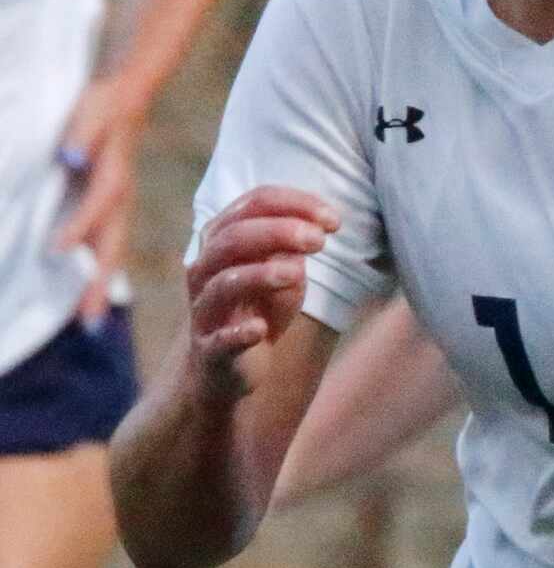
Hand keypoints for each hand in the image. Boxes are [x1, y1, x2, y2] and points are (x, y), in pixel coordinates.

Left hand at [51, 77, 145, 323]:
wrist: (126, 100)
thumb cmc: (103, 106)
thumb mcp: (92, 112)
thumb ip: (83, 136)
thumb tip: (73, 161)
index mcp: (113, 178)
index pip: (97, 207)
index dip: (79, 228)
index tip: (57, 252)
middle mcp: (119, 201)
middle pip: (111, 247)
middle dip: (100, 283)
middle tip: (89, 321)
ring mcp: (117, 209)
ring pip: (110, 253)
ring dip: (100, 287)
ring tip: (90, 321)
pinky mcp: (109, 211)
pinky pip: (106, 247)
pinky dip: (100, 273)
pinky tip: (89, 294)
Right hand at [185, 186, 339, 376]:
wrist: (231, 363)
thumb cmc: (262, 305)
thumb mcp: (285, 268)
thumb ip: (294, 243)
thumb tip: (317, 222)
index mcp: (223, 240)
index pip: (251, 205)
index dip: (293, 204)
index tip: (333, 219)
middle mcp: (206, 269)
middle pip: (232, 238)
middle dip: (278, 232)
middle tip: (319, 240)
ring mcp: (205, 310)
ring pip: (223, 284)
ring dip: (261, 275)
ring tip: (297, 273)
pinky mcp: (210, 349)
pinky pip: (219, 339)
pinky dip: (238, 333)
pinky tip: (260, 330)